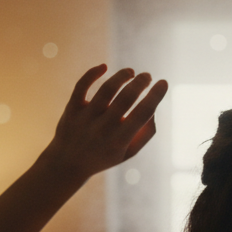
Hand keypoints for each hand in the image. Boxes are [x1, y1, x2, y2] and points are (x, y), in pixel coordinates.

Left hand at [39, 65, 167, 178]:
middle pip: (125, 97)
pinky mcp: (71, 109)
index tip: (163, 82)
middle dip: (140, 82)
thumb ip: (145, 134)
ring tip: (131, 72)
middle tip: (147, 76)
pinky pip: (81, 85)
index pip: (143, 113)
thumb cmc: (104, 156)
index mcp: (120, 140)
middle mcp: (103, 128)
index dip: (155, 95)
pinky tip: (104, 67)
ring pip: (106, 89)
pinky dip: (93, 73)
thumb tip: (154, 109)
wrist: (67, 164)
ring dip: (122, 76)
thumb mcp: (128, 153)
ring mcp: (86, 118)